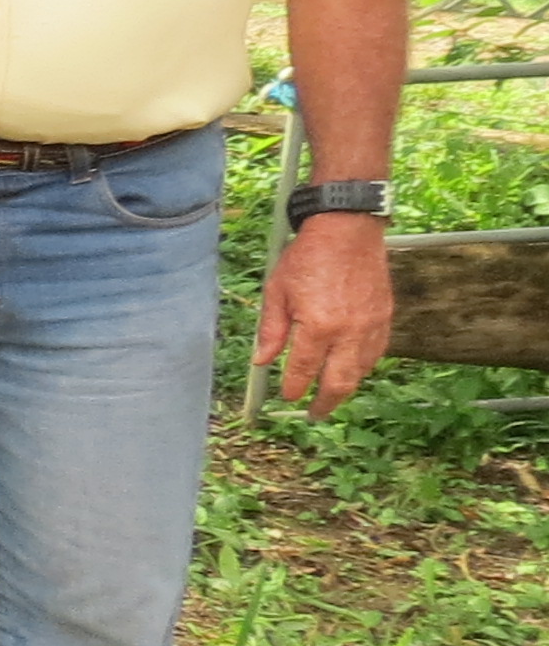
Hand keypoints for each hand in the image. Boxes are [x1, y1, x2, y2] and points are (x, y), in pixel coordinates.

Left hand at [255, 214, 393, 412]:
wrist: (347, 230)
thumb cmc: (308, 257)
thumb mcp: (277, 292)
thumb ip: (271, 331)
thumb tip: (261, 361)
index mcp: (318, 327)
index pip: (303, 371)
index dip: (293, 388)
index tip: (288, 396)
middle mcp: (348, 332)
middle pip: (339, 382)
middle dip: (325, 403)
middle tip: (315, 414)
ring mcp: (370, 326)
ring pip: (360, 371)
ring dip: (345, 387)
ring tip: (331, 395)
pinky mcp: (385, 317)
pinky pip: (376, 353)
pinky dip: (363, 366)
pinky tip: (351, 369)